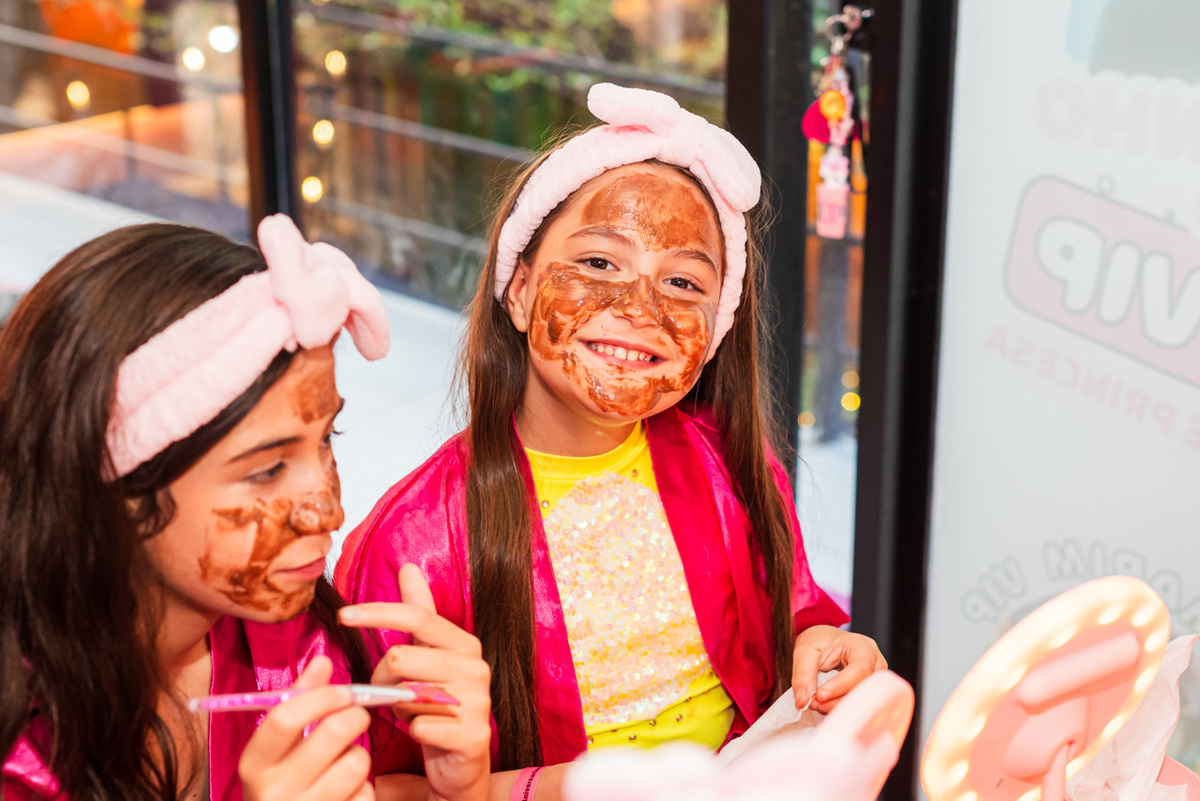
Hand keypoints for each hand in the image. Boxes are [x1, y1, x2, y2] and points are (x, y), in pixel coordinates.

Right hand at [238, 656, 373, 800]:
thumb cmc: (283, 781)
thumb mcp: (278, 747)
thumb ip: (299, 701)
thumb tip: (323, 660)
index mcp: (254, 765)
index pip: (285, 717)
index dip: (322, 696)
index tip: (343, 691)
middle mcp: (274, 792)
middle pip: (333, 732)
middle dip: (355, 716)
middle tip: (357, 716)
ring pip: (357, 762)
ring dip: (359, 755)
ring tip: (346, 761)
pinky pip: (366, 792)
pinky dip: (363, 787)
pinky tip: (347, 791)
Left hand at [339, 564, 490, 800]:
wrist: (462, 761)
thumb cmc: (437, 705)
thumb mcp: (428, 655)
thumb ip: (420, 612)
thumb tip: (408, 567)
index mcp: (464, 644)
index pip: (417, 616)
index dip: (377, 612)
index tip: (344, 615)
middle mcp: (476, 667)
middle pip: (400, 657)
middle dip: (382, 680)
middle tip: (391, 695)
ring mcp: (478, 701)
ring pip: (405, 693)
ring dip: (397, 707)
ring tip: (411, 713)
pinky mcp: (473, 734)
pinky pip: (418, 725)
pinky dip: (411, 731)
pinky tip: (423, 732)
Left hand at [791, 625, 886, 713]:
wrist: (824, 643)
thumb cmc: (819, 642)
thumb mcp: (805, 651)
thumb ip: (803, 675)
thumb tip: (802, 701)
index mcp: (863, 647)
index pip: (860, 668)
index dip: (841, 685)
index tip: (819, 695)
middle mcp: (876, 664)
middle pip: (863, 689)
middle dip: (837, 700)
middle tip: (813, 703)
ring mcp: (875, 680)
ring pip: (862, 702)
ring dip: (837, 707)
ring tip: (816, 704)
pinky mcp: (870, 693)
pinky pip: (858, 706)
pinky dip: (839, 709)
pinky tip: (824, 706)